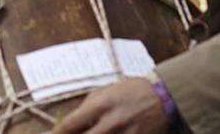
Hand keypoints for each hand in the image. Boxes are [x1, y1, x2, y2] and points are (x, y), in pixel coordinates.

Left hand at [52, 78, 169, 133]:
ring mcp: (125, 133)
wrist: (162, 94)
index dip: (57, 133)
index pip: (71, 123)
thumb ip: (89, 106)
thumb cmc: (131, 90)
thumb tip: (74, 122)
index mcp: (101, 104)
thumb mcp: (106, 91)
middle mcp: (111, 120)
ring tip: (90, 133)